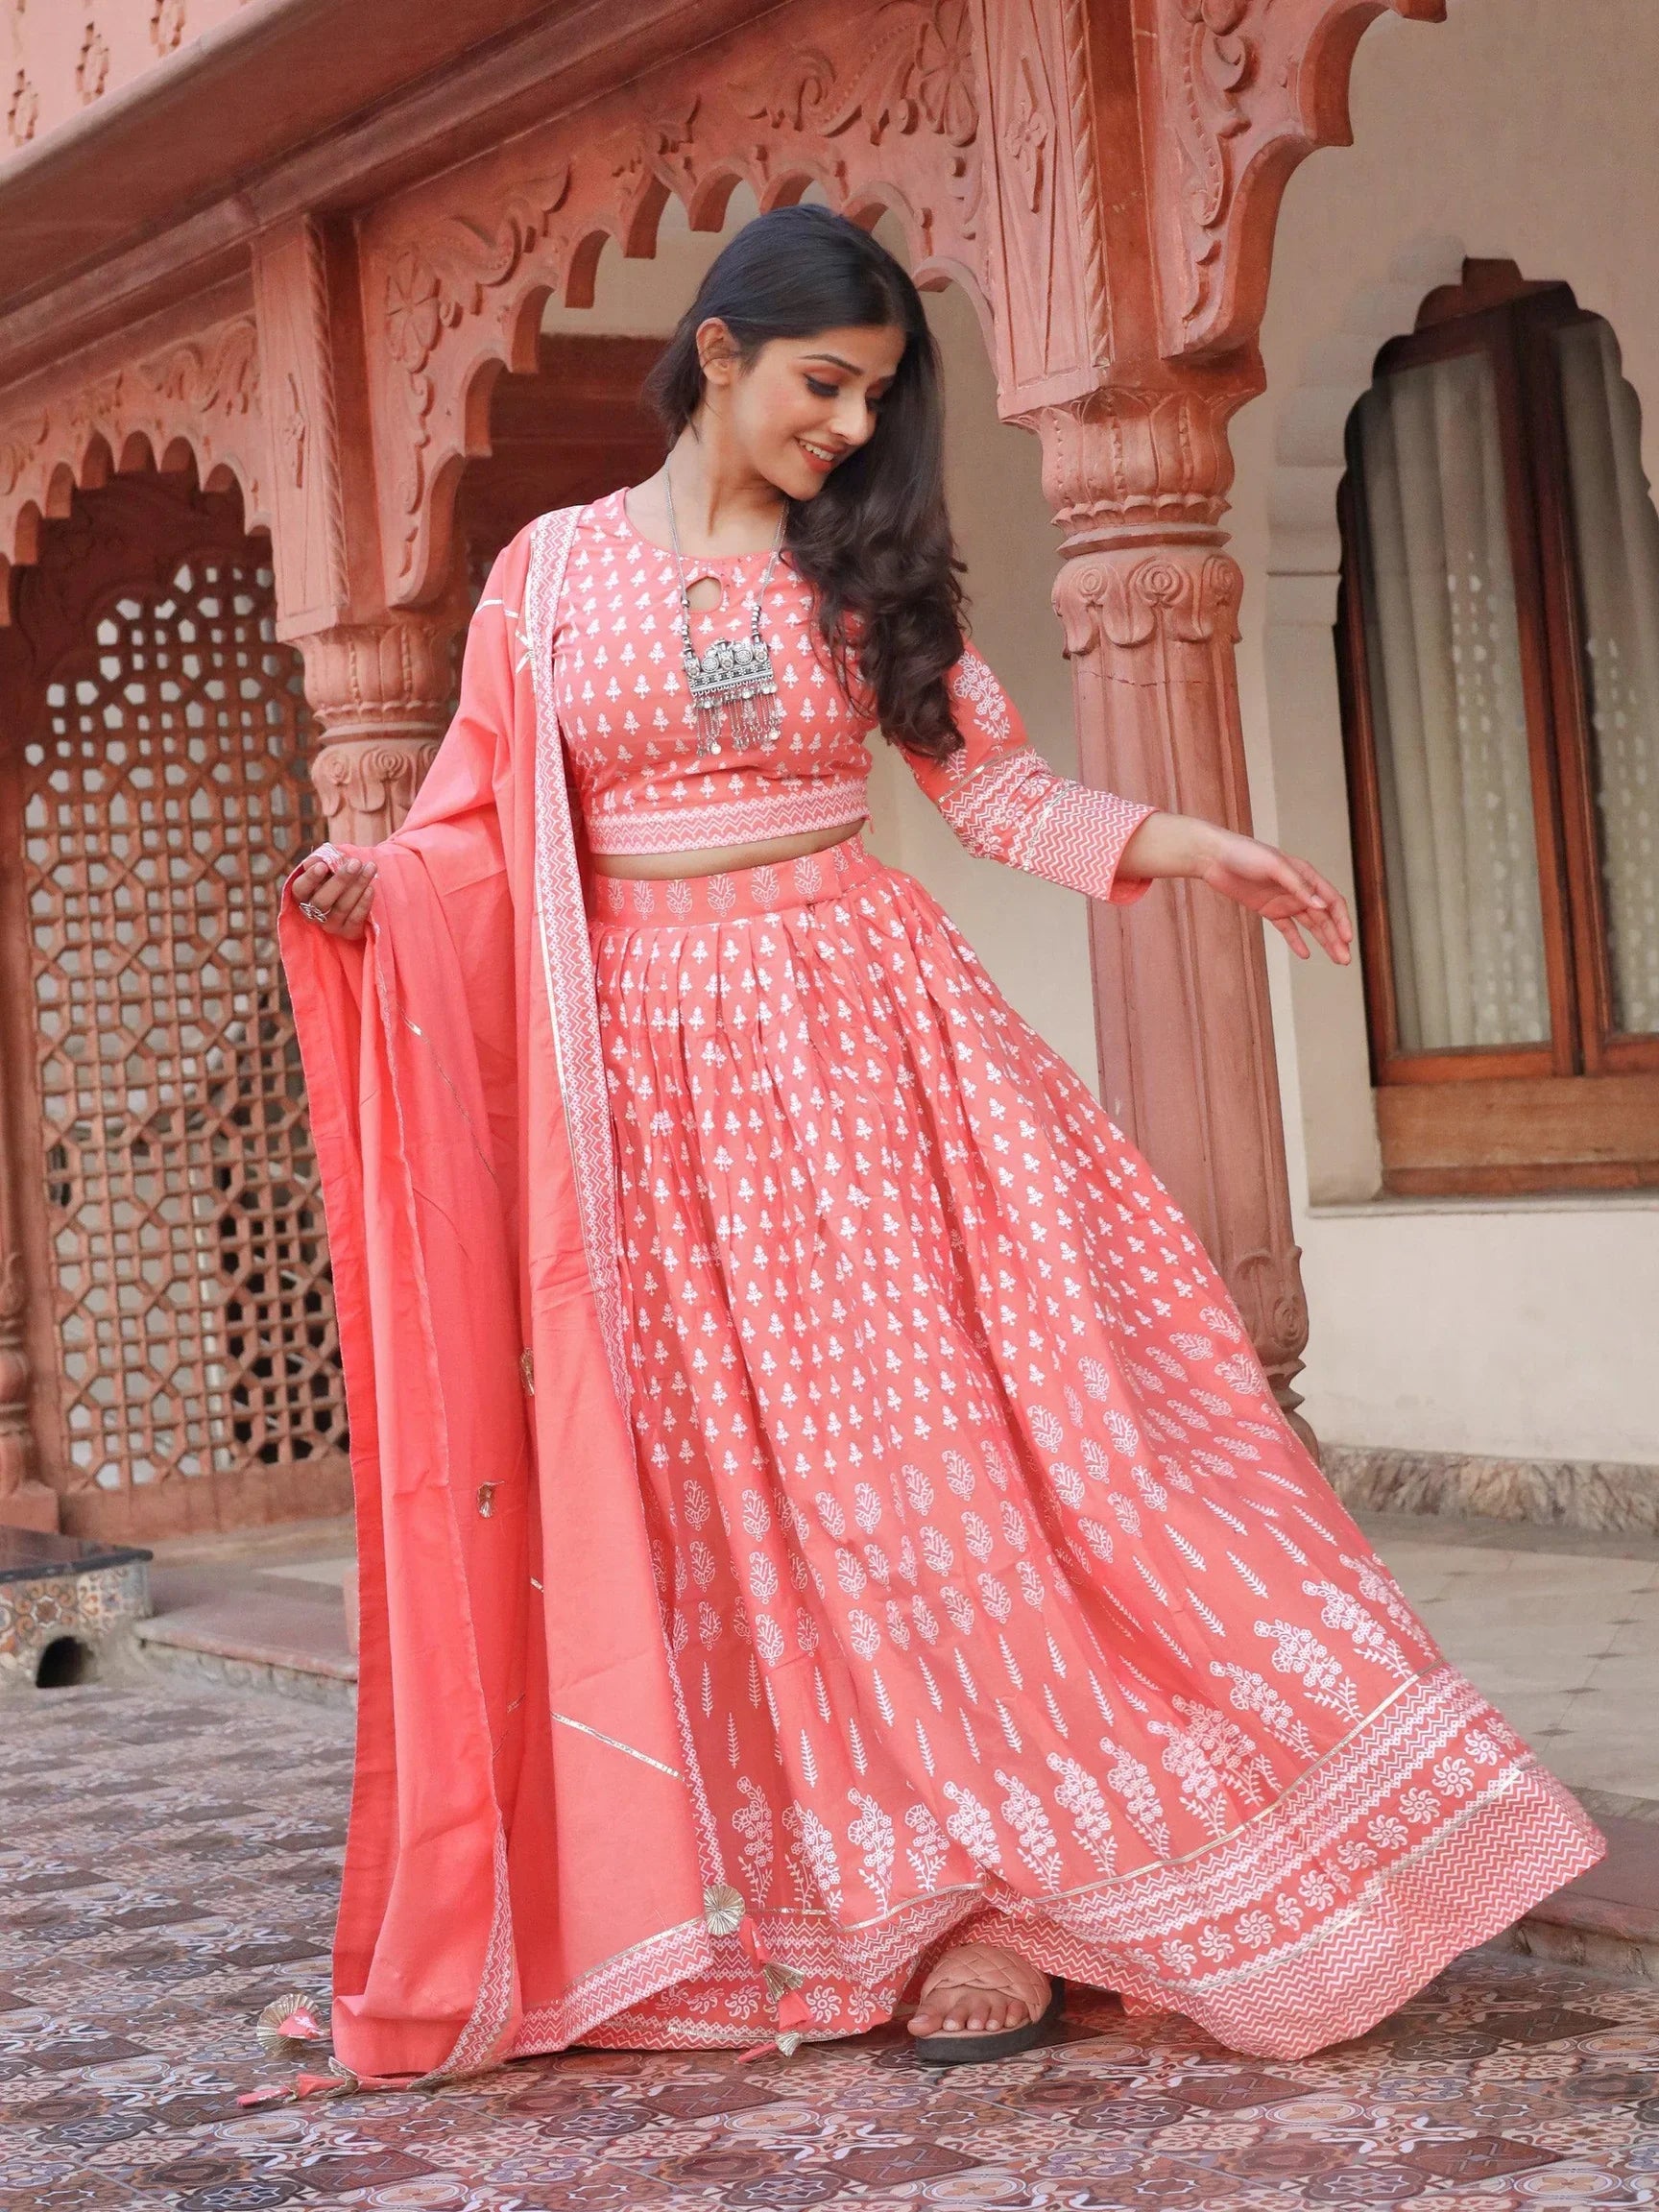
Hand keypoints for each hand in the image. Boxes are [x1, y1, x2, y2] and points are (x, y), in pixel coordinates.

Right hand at [288, 850, 376, 939]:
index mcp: (302, 895)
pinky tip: (370, 889)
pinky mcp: (348, 932)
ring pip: (341, 908)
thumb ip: (320, 862)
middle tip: (355, 863)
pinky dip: (363, 903)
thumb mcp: (327, 866)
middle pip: (322, 901)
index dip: (310, 878)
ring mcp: (330, 925)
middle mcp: (312, 913)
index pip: (300, 889)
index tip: (323, 865)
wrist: (355, 894)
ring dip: (358, 886)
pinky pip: (355, 919)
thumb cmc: (335, 876)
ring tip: (370, 868)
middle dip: (340, 880)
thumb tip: (314, 861)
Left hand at [1193, 822, 1352, 964]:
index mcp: (1306, 875)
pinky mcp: (1268, 909)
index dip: (1342, 920)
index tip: (1347, 939)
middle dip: (1336, 938)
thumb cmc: (1245, 854)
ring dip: (1324, 941)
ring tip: (1335, 959)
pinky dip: (1297, 941)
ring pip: (1310, 925)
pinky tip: (1305, 955)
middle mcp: (1299, 889)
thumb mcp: (1274, 866)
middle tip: (1345, 959)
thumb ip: (1297, 885)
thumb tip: (1320, 905)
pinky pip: (1287, 928)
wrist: (1214, 857)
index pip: (1332, 901)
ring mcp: (1284, 900)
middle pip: (1324, 917)